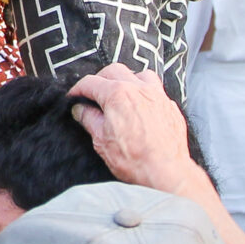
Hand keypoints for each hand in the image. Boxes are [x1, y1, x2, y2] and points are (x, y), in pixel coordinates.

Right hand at [67, 64, 202, 197]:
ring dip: (127, 80)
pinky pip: (156, 90)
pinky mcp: (170, 107)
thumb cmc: (136, 160)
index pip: (91, 82)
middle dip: (100, 79)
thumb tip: (81, 110)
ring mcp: (158, 96)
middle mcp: (139, 89)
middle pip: (114, 71)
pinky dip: (145, 93)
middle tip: (93, 94)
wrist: (165, 172)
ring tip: (120, 94)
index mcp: (118, 95)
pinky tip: (140, 106)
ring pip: (139, 75)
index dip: (78, 89)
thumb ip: (89, 119)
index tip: (74, 97)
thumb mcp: (101, 141)